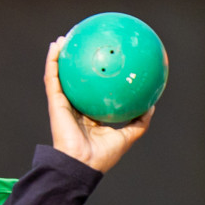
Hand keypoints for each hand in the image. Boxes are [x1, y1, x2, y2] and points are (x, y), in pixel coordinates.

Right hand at [43, 36, 152, 173]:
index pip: (90, 94)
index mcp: (88, 117)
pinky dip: (52, 61)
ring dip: (59, 57)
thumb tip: (151, 105)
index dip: (94, 79)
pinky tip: (56, 46)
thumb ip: (140, 122)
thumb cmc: (103, 155)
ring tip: (63, 39)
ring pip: (58, 76)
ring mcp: (62, 105)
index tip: (101, 63)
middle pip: (73, 82)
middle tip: (80, 47)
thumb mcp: (127, 136)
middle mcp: (74, 109)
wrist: (83, 165)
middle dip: (74, 65)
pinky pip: (52, 78)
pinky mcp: (55, 103)